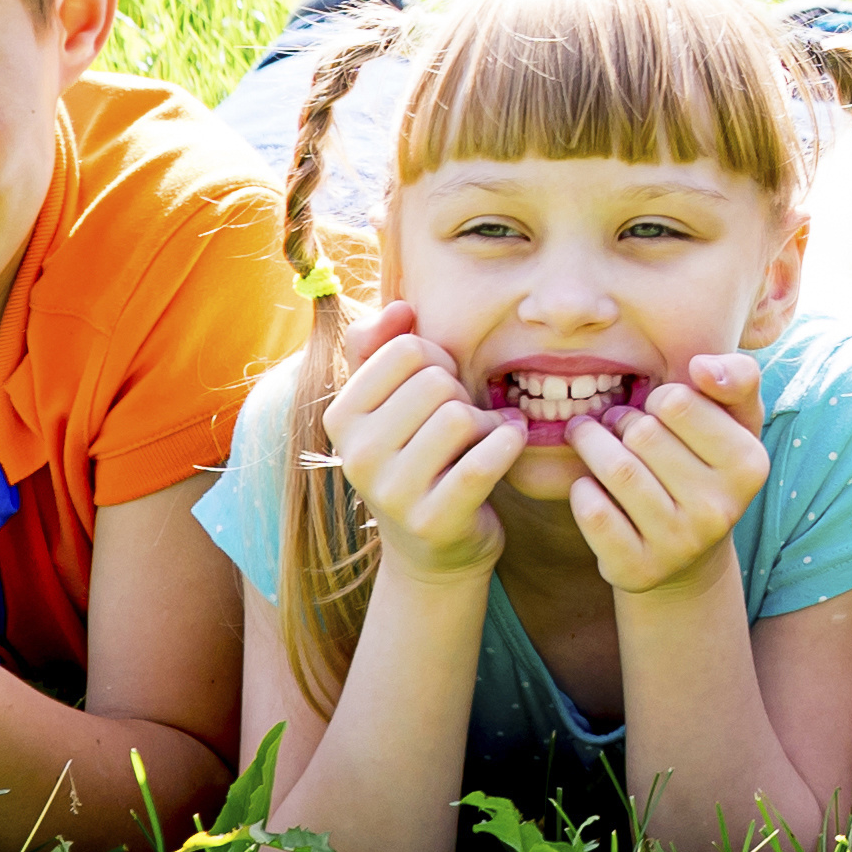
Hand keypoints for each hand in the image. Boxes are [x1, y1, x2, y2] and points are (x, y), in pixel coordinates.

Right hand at [316, 308, 525, 581]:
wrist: (433, 545)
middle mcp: (356, 455)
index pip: (407, 350)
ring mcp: (392, 493)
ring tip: (482, 438)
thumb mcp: (391, 399)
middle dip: (463, 394)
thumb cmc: (418, 454)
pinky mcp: (435, 520)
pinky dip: (509, 442)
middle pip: (437, 382)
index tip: (440, 389)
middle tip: (464, 420)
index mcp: (341, 416)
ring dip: (487, 422)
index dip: (439, 361)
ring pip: (462, 417)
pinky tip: (510, 441)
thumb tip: (400, 307)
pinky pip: (485, 460)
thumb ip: (382, 344)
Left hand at [567, 355, 771, 595]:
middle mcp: (720, 510)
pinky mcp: (638, 570)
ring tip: (586, 436)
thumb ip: (736, 378)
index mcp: (750, 465)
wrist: (687, 553)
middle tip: (615, 423)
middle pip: (642, 435)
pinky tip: (588, 485)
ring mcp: (680, 545)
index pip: (677, 402)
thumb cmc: (707, 466)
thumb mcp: (734, 421)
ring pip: (616, 471)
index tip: (655, 408)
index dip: (658, 398)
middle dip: (620, 420)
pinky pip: (594, 513)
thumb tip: (702, 366)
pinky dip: (581, 490)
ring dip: (591, 445)